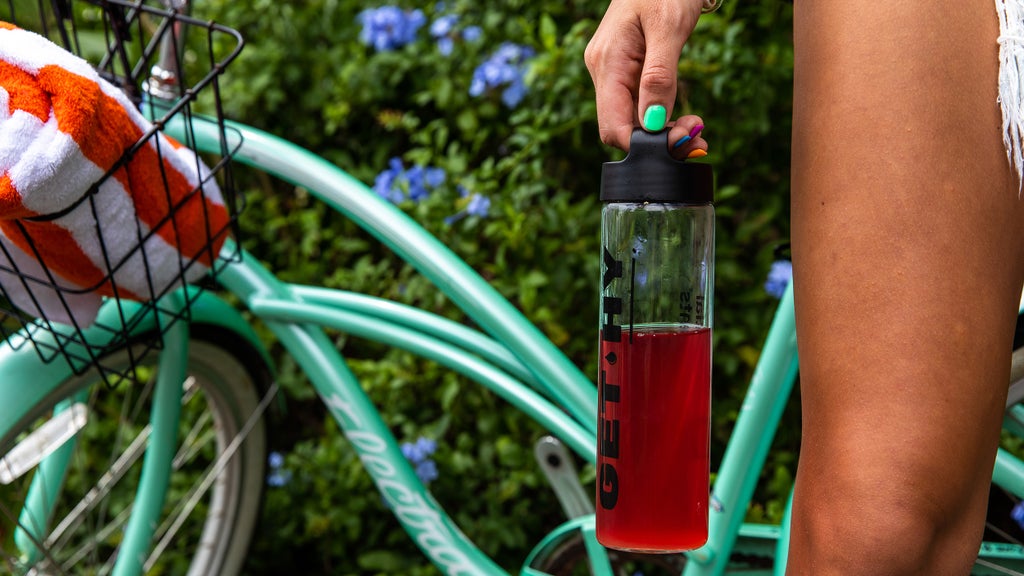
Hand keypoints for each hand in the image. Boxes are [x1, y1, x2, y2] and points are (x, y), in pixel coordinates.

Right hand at [584, 0, 708, 157]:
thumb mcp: (669, 29)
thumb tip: (654, 123)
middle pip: (621, 127)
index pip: (613, 127)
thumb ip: (659, 77)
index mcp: (607, 63)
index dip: (644, 144)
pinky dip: (658, 115)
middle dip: (656, 140)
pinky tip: (679, 115)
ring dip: (660, 130)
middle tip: (695, 136)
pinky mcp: (623, 69)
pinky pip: (636, 104)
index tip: (681, 140)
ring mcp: (611, 70)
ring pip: (629, 118)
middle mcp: (602, 70)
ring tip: (693, 125)